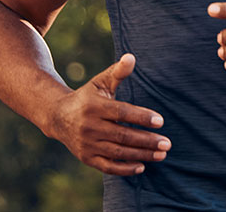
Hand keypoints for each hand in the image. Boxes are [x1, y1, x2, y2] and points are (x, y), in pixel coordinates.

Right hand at [47, 54, 170, 175]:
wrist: (58, 117)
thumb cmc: (88, 97)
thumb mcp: (100, 82)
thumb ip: (118, 72)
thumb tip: (131, 57)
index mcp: (94, 106)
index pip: (121, 113)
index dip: (141, 117)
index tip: (160, 121)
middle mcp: (89, 127)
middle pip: (122, 136)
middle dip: (146, 141)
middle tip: (167, 143)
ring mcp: (87, 144)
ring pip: (117, 152)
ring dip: (141, 155)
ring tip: (161, 154)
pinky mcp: (86, 158)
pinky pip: (107, 166)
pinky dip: (124, 169)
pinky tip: (142, 167)